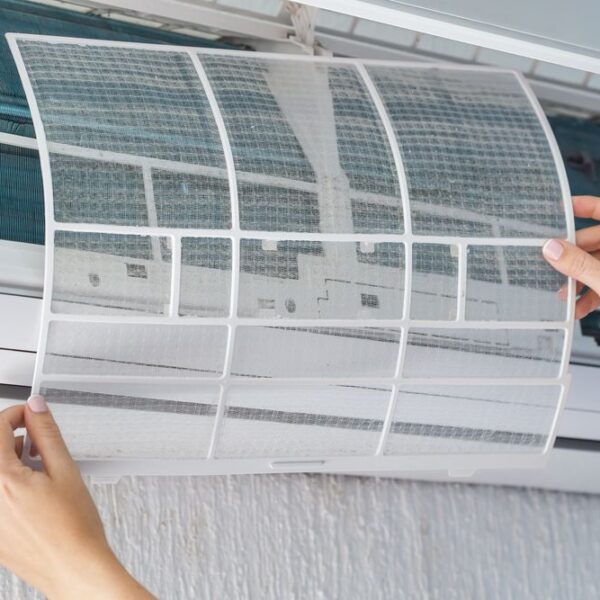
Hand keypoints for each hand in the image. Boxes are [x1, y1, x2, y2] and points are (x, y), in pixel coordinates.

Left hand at [0, 396, 154, 599]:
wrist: (75, 569)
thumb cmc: (74, 527)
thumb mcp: (65, 470)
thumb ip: (46, 434)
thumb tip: (36, 407)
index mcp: (2, 481)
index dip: (16, 415)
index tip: (31, 415)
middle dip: (11, 438)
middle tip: (36, 442)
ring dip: (7, 462)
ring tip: (36, 468)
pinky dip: (7, 487)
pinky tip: (31, 494)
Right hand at [543, 195, 599, 318]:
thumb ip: (580, 264)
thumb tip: (551, 249)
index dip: (582, 206)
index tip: (558, 208)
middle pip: (594, 241)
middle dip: (571, 256)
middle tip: (550, 263)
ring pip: (596, 265)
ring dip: (578, 280)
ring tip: (563, 294)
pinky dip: (591, 296)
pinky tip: (577, 308)